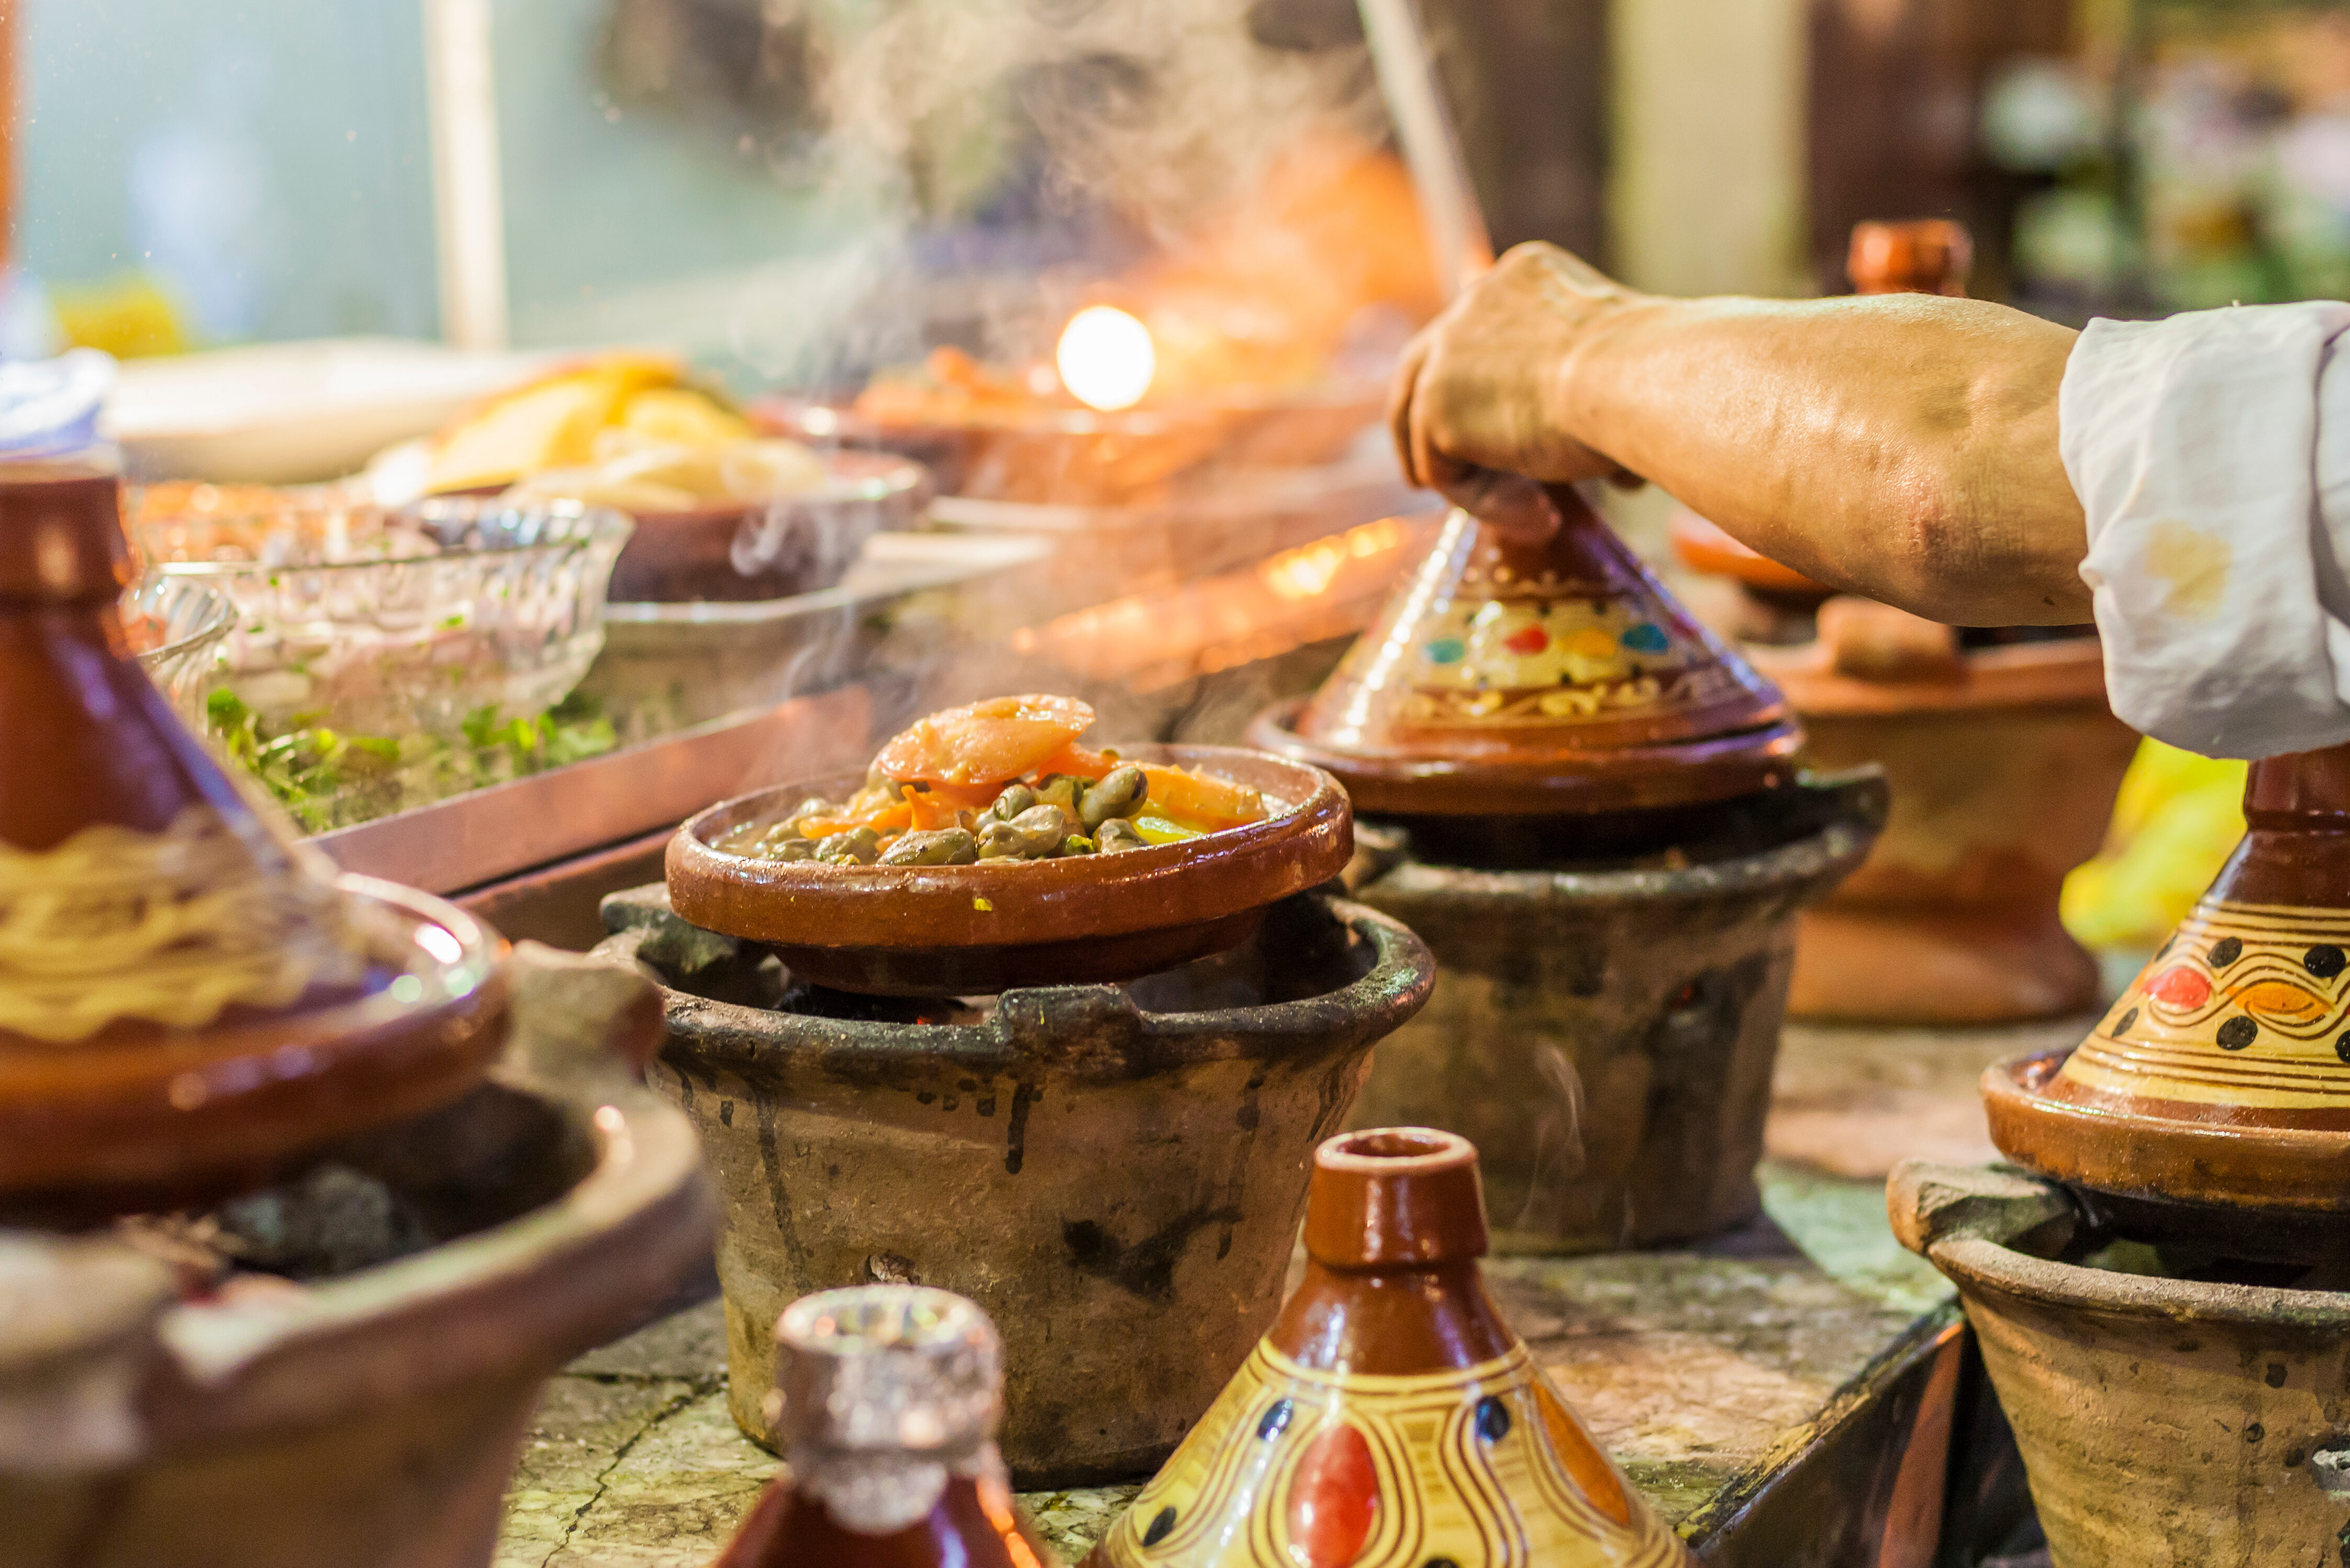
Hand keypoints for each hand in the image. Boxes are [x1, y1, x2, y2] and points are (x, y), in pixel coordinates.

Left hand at [1388, 242, 1646, 528]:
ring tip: (1536, 518)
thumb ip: (1593, 400)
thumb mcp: (1624, 370)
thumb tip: (1620, 474)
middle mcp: (1473, 302)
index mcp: (1522, 277)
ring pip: (1429, 430)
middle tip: (1430, 477)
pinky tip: (1543, 518)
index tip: (1498, 438)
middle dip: (1426, 428)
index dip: (1479, 391)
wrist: (1642, 377)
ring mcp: (1445, 352)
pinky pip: (1445, 472)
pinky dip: (1484, 504)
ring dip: (1472, 482)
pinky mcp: (1434, 407)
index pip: (1481, 336)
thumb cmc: (1658, 375)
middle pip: (1423, 370)